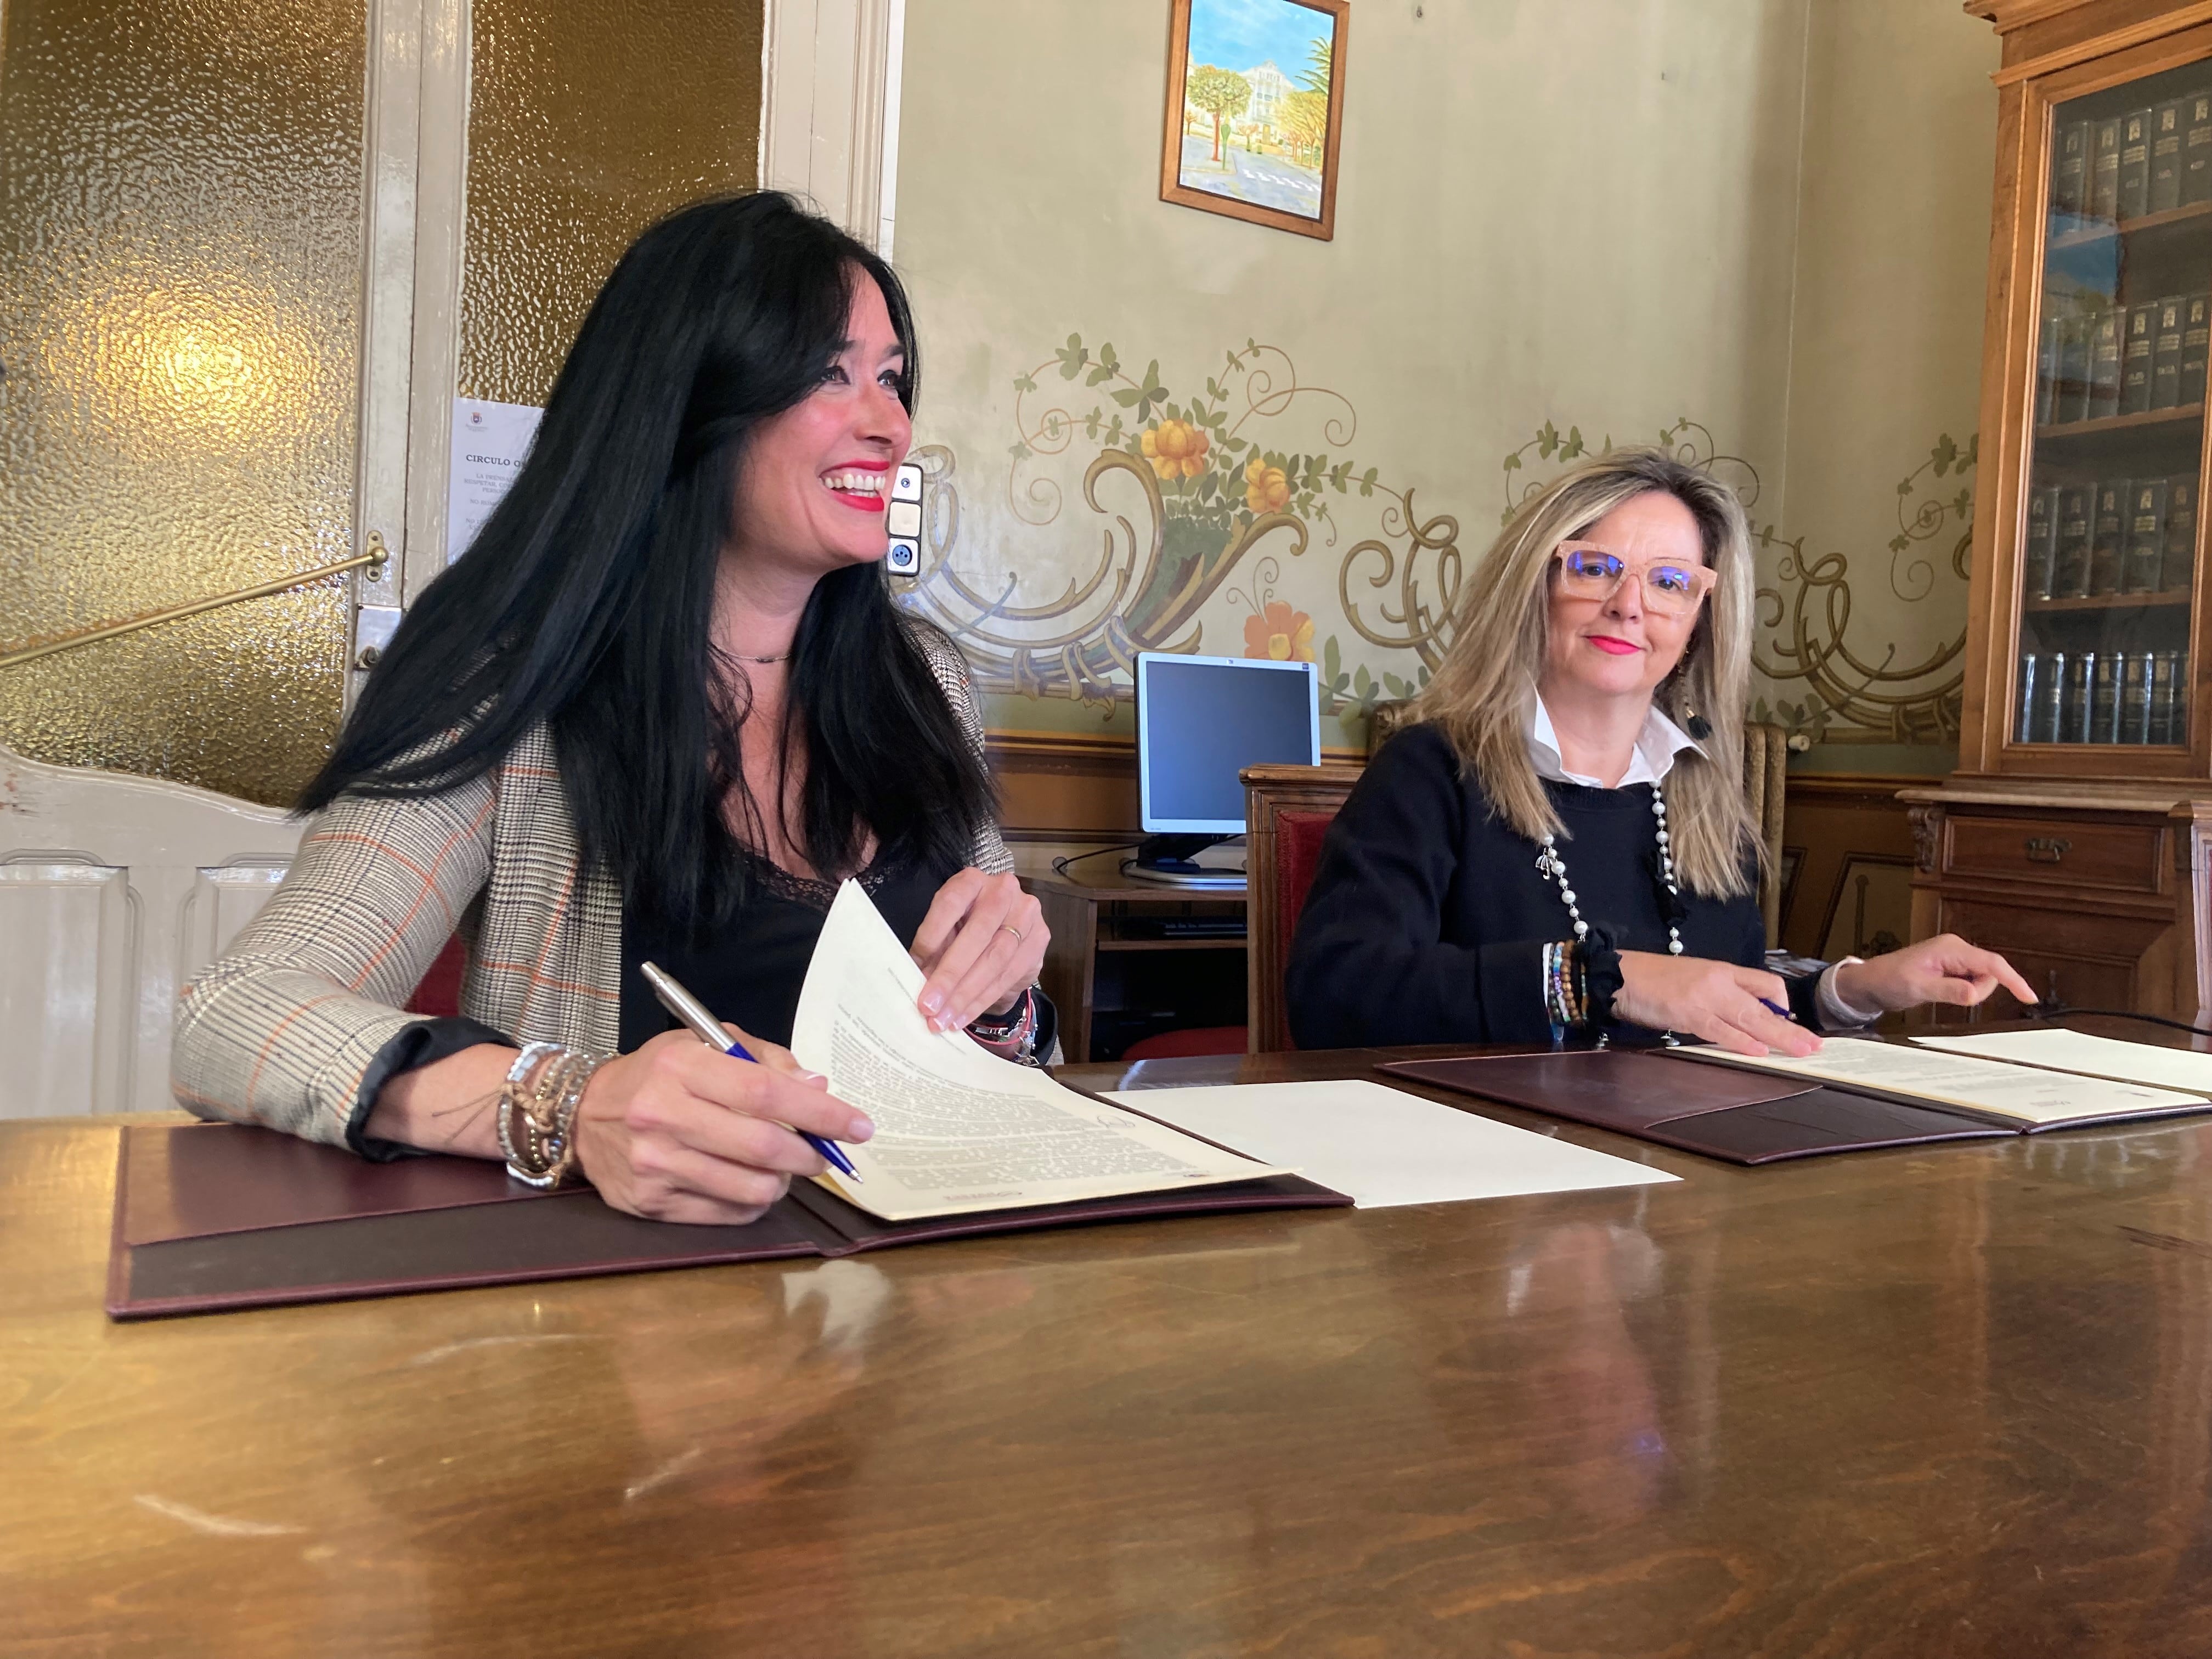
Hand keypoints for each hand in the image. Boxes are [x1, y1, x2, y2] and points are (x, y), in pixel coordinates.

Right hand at [573, 1026, 873, 1224]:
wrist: (583, 1115)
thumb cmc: (656, 1074)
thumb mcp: (703, 1044)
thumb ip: (764, 1060)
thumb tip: (817, 1085)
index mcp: (681, 1068)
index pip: (766, 1092)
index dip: (821, 1112)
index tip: (859, 1125)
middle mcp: (663, 1116)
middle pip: (763, 1146)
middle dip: (810, 1154)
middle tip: (825, 1153)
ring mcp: (655, 1165)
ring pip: (751, 1188)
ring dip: (782, 1181)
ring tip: (780, 1165)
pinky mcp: (650, 1203)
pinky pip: (728, 1214)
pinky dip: (753, 1202)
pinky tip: (748, 1182)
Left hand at [911, 867, 1047, 1031]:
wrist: (1010, 928)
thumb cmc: (967, 926)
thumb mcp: (946, 928)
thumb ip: (933, 948)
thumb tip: (916, 980)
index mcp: (971, 880)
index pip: (950, 904)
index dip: (931, 936)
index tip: (914, 967)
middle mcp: (1003, 890)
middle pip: (977, 935)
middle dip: (950, 976)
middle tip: (929, 1006)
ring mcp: (1026, 912)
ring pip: (996, 959)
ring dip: (967, 995)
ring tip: (944, 1019)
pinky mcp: (1040, 937)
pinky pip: (1010, 974)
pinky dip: (983, 999)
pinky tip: (964, 1016)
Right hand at [1611, 950, 1821, 1057]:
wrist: (1619, 974)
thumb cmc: (1652, 979)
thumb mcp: (1693, 979)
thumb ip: (1718, 995)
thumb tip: (1741, 1016)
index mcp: (1722, 971)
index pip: (1766, 983)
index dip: (1782, 1004)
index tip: (1786, 1021)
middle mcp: (1719, 981)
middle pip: (1765, 1005)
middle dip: (1791, 1028)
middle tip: (1814, 1045)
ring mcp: (1705, 997)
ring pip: (1750, 1019)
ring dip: (1779, 1037)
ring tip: (1800, 1051)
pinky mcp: (1688, 1013)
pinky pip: (1721, 1030)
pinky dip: (1742, 1042)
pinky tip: (1759, 1050)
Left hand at [1832, 935, 2035, 1015]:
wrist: (1871, 981)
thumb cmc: (1889, 980)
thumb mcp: (1917, 988)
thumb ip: (1948, 991)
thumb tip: (1974, 994)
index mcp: (1951, 949)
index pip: (1992, 964)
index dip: (2013, 980)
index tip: (2028, 996)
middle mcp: (1956, 949)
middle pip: (1990, 974)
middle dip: (1977, 991)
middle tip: (1946, 996)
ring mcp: (1955, 958)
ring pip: (1981, 980)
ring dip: (1969, 993)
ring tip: (1938, 992)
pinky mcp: (1952, 968)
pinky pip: (1970, 982)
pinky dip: (1964, 992)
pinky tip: (1942, 992)